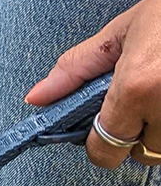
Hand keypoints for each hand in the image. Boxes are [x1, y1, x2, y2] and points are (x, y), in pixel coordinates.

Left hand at [26, 0, 160, 168]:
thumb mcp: (121, 33)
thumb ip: (76, 69)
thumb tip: (36, 97)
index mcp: (138, 88)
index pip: (105, 149)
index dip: (98, 143)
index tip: (99, 128)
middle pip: (141, 153)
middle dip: (135, 133)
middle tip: (137, 100)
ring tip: (158, 91)